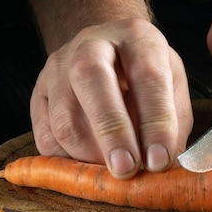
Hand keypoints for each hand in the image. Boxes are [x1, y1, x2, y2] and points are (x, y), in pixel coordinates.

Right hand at [30, 19, 192, 178]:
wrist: (108, 52)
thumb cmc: (148, 78)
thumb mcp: (173, 90)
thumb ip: (172, 126)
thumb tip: (160, 168)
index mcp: (137, 38)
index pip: (147, 76)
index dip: (155, 123)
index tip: (159, 161)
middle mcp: (91, 45)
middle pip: (90, 81)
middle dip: (111, 133)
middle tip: (127, 170)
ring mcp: (57, 68)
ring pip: (64, 118)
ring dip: (90, 156)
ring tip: (114, 173)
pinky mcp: (38, 95)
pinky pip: (46, 138)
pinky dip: (68, 162)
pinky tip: (90, 167)